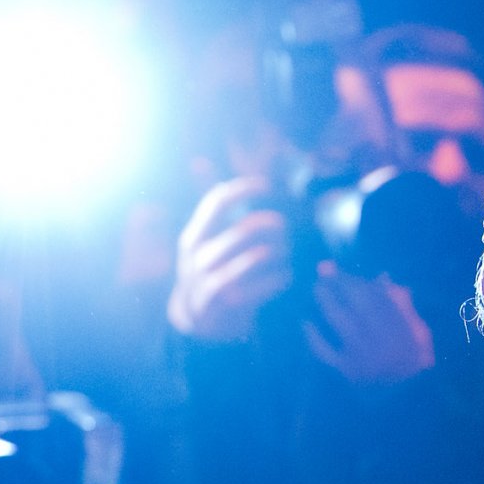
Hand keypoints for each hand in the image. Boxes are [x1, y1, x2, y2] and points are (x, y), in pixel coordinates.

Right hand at [168, 177, 290, 340]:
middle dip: (276, 225)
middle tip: (287, 227)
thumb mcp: (201, 243)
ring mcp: (211, 279)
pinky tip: (288, 275)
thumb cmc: (208, 274)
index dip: (245, 188)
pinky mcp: (227, 301)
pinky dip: (282, 277)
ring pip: (258, 255)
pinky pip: (264, 283)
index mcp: (194, 236)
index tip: (268, 186)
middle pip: (247, 228)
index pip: (218, 201)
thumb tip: (201, 162)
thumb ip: (210, 212)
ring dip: (282, 252)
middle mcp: (199, 255)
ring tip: (289, 252)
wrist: (194, 322)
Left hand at [302, 266, 434, 384]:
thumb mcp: (418, 330)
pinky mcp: (349, 371)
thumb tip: (382, 277)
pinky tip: (306, 322)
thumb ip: (401, 305)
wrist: (410, 396)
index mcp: (402, 329)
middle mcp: (383, 341)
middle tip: (323, 270)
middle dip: (339, 285)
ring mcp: (364, 357)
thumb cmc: (415, 358)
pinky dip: (315, 337)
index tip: (338, 268)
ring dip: (327, 302)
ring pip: (341, 322)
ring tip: (317, 288)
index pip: (374, 296)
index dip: (353, 280)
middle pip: (358, 304)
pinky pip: (327, 352)